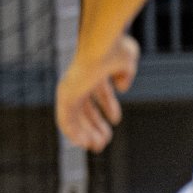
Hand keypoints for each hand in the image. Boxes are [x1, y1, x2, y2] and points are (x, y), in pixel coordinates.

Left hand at [55, 34, 139, 152]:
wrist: (101, 45)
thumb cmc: (115, 48)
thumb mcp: (127, 60)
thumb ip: (125, 73)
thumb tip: (122, 88)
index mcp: (94, 72)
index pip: (99, 94)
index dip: (108, 107)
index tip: (116, 121)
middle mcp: (80, 82)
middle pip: (85, 109)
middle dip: (95, 126)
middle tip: (103, 142)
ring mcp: (70, 89)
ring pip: (75, 118)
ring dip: (85, 133)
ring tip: (97, 147)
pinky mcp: (65, 97)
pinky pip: (65, 120)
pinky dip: (73, 133)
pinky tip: (83, 143)